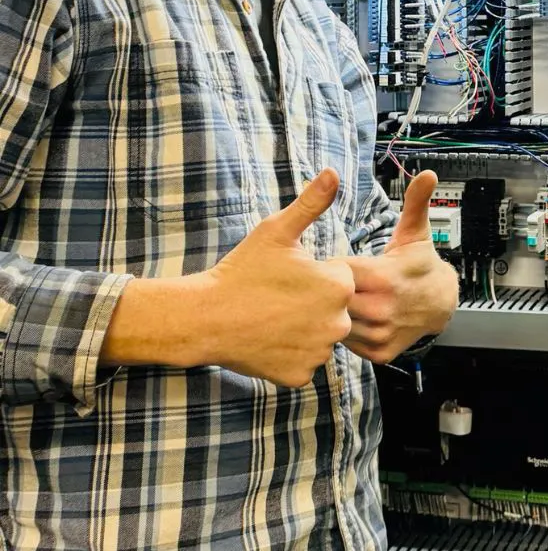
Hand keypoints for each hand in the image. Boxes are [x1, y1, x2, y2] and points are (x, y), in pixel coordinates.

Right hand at [199, 168, 354, 386]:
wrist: (204, 317)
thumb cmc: (242, 271)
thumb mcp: (277, 231)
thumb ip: (311, 203)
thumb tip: (332, 173)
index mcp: (339, 286)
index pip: (339, 279)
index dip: (314, 275)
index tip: (288, 276)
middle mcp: (338, 323)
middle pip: (334, 310)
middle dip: (313, 303)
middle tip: (278, 298)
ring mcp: (319, 353)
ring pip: (320, 336)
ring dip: (304, 328)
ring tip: (272, 317)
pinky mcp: (300, 376)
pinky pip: (303, 361)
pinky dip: (290, 353)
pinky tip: (269, 339)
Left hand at [337, 170, 458, 363]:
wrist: (441, 303)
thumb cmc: (419, 263)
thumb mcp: (415, 231)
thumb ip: (414, 202)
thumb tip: (427, 173)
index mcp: (382, 276)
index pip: (335, 271)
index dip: (329, 267)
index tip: (328, 264)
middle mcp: (380, 307)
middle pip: (332, 299)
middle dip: (326, 291)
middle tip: (322, 284)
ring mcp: (380, 332)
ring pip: (337, 323)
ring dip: (333, 313)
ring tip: (334, 302)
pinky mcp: (379, 351)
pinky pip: (347, 343)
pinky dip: (345, 333)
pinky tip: (349, 319)